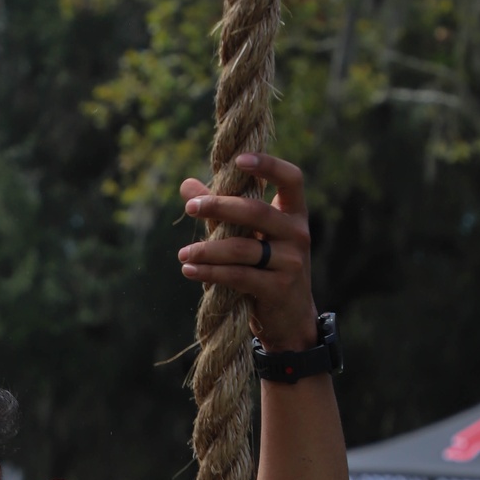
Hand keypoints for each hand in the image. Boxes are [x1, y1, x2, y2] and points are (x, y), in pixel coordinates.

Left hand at [178, 153, 317, 351]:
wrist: (290, 320)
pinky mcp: (278, 288)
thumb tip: (186, 185)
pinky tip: (189, 269)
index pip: (291, 178)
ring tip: (182, 253)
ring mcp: (290, 262)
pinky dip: (211, 272)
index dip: (268, 164)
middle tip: (190, 207)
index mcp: (294, 214)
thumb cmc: (267, 271)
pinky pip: (238, 276)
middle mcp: (297, 234)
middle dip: (220, 207)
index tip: (239, 159)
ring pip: (242, 248)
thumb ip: (221, 212)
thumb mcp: (251, 238)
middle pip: (256, 211)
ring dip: (208, 249)